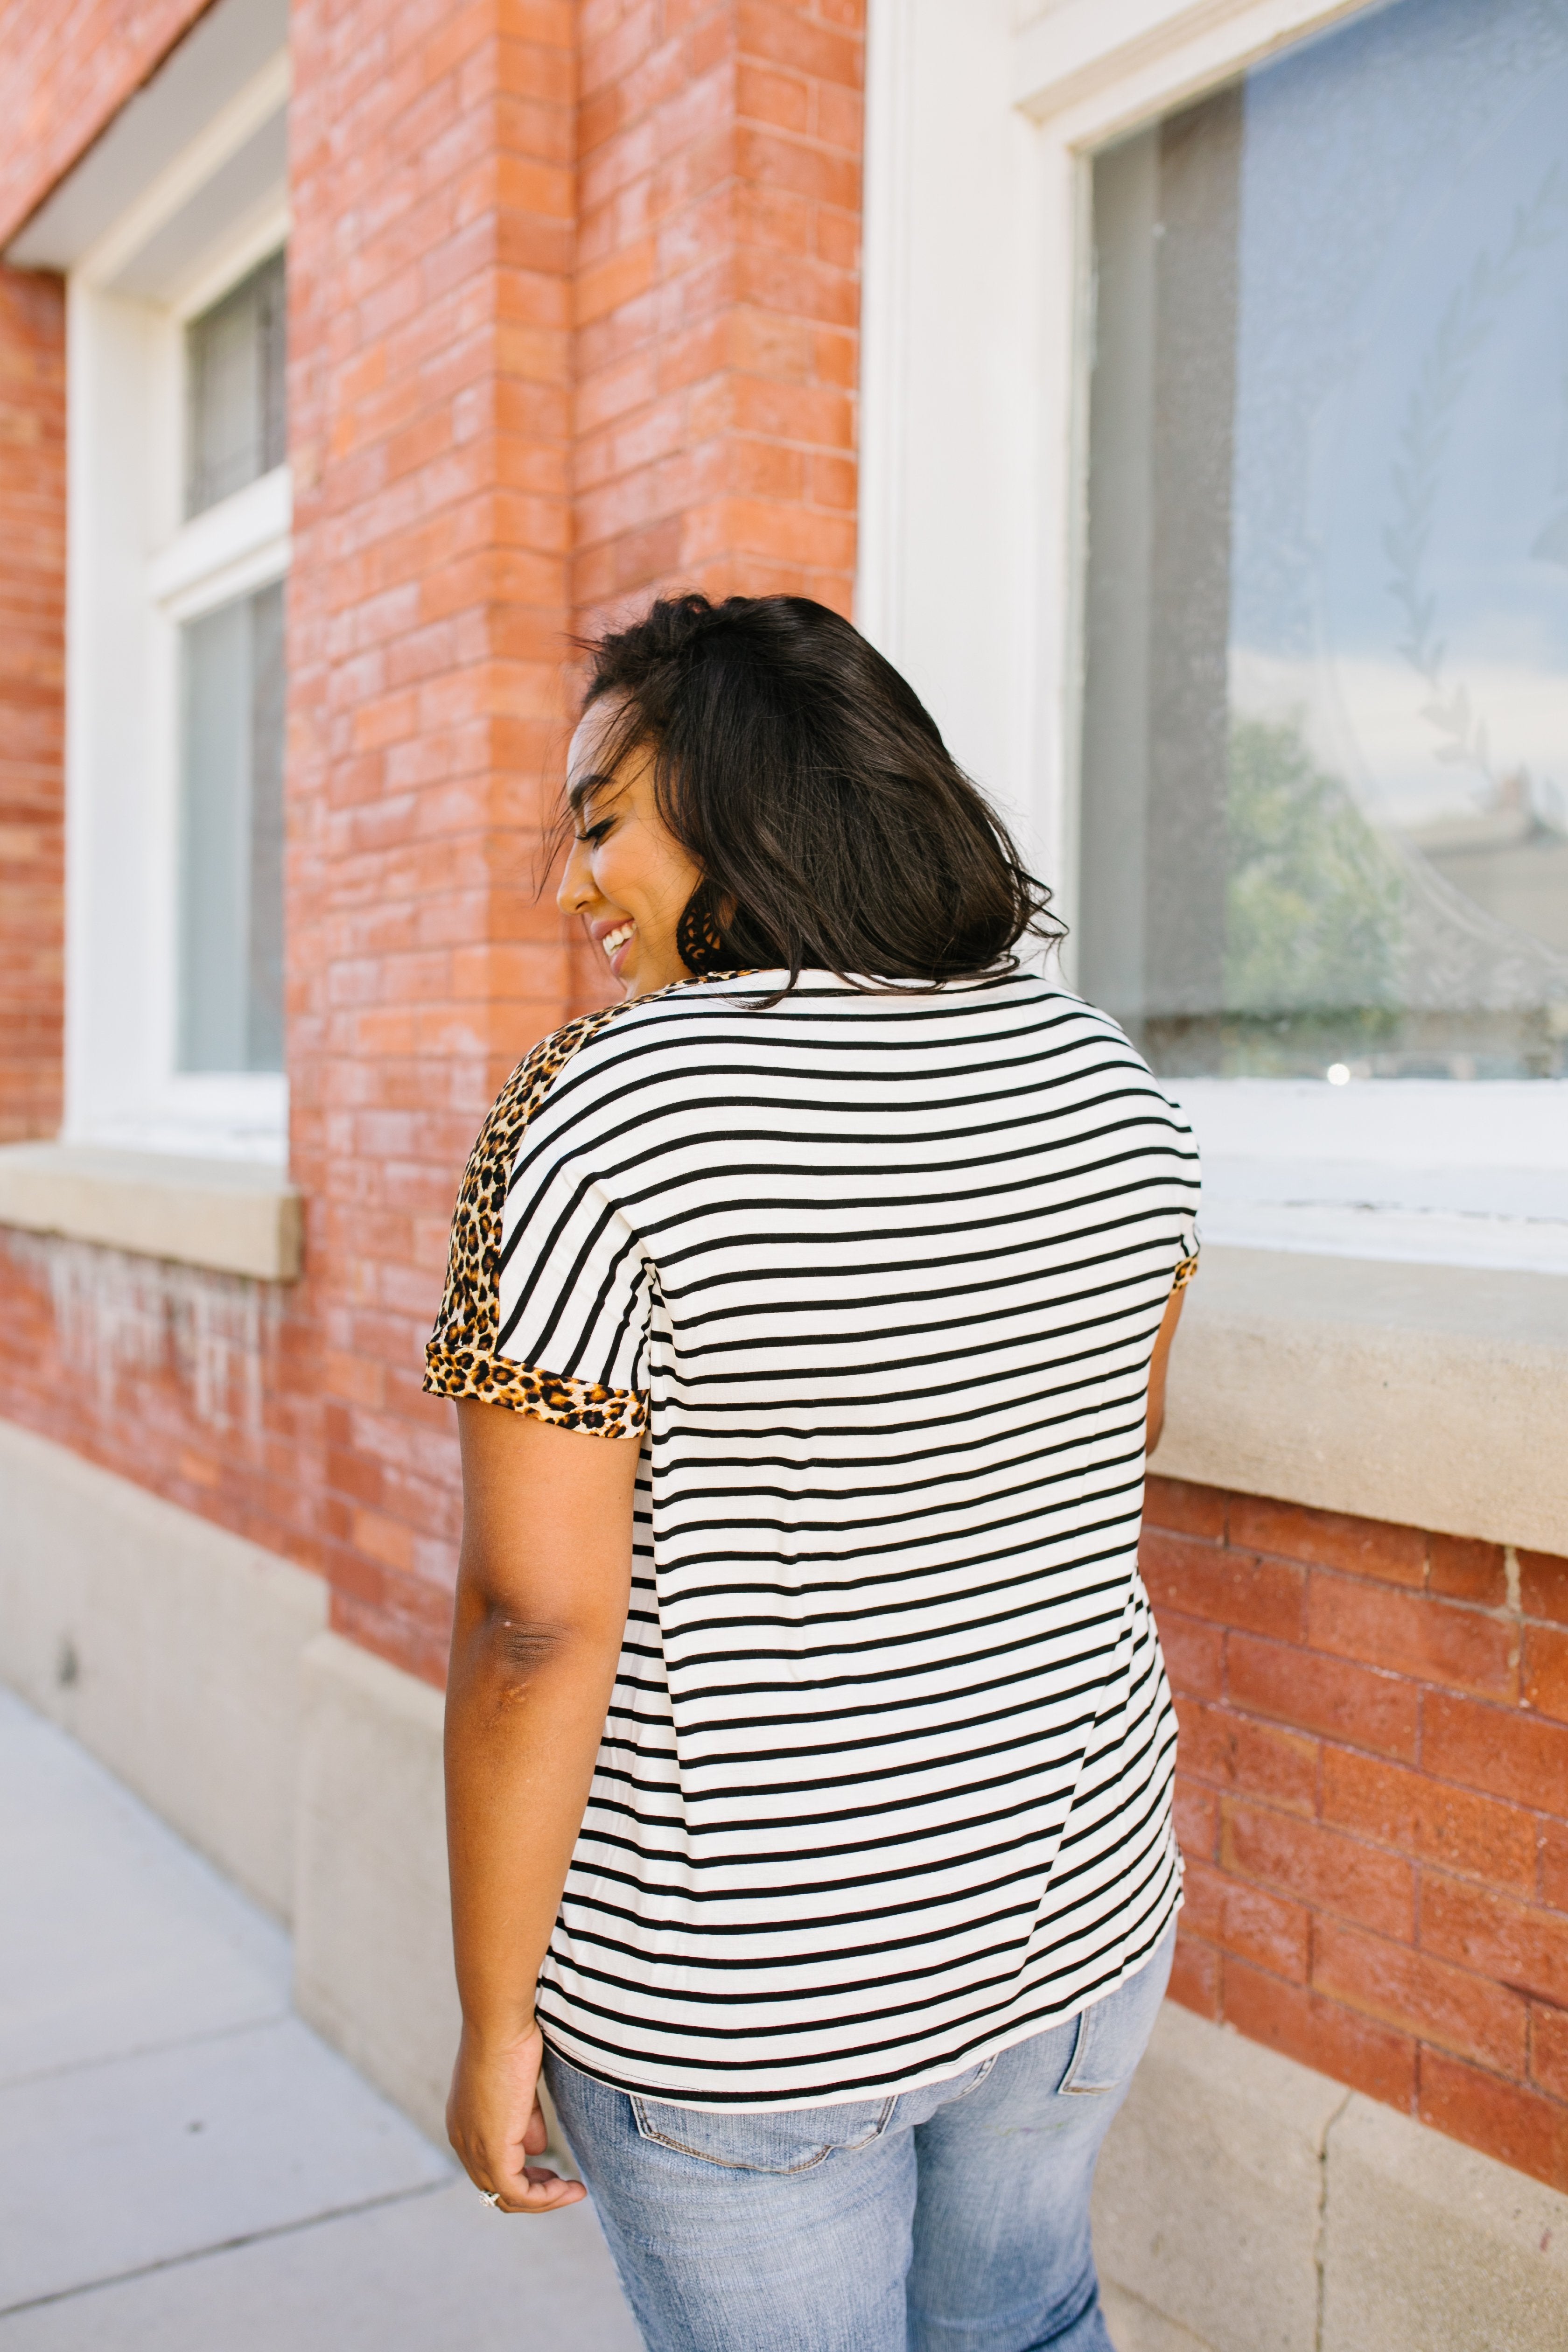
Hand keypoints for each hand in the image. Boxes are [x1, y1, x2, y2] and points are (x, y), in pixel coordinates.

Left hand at [447, 2019, 585, 2212]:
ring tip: (573, 2191)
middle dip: (533, 2192)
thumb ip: (526, 2122)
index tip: (550, 2171)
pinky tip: (569, 2188)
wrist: (500, 2026)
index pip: (489, 2168)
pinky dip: (545, 2197)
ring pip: (506, 2197)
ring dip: (543, 2199)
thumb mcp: (519, 2089)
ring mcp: (474, 2149)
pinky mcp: (492, 2151)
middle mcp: (463, 2142)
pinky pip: (517, 2194)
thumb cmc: (511, 2042)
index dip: (522, 2175)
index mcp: (464, 2124)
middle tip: (562, 2187)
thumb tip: (537, 2149)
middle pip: (495, 2189)